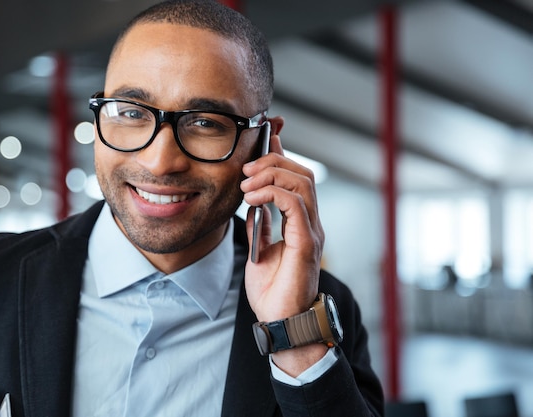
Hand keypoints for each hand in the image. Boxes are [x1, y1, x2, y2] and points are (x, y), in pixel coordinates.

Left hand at [241, 128, 326, 374]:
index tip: (264, 138)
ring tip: (246, 184)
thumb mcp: (260, 248)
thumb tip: (253, 200)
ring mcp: (312, 232)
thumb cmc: (273, 290)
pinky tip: (253, 200)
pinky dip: (273, 194)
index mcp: (301, 223)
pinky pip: (296, 206)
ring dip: (271, 176)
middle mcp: (311, 224)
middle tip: (246, 169)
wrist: (281, 322)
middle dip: (273, 162)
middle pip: (302, 174)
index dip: (281, 155)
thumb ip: (260, 224)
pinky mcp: (306, 244)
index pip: (297, 178)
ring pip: (302, 184)